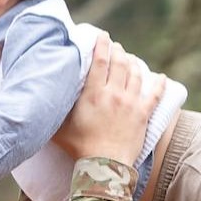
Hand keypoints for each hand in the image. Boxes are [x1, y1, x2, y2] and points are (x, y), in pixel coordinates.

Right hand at [54, 35, 165, 162]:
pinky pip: (155, 95)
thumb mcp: (59, 127)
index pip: (99, 60)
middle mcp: (114, 93)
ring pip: (135, 74)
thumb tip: (38, 102)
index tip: (103, 35)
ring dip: (133, 63)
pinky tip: (161, 77)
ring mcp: (131, 103)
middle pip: (119, 62)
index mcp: (93, 93)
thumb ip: (52, 112)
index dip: (102, 44)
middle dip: (118, 50)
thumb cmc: (79, 147)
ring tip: (129, 58)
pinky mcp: (143, 115)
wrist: (105, 166)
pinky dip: (159, 84)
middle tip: (115, 46)